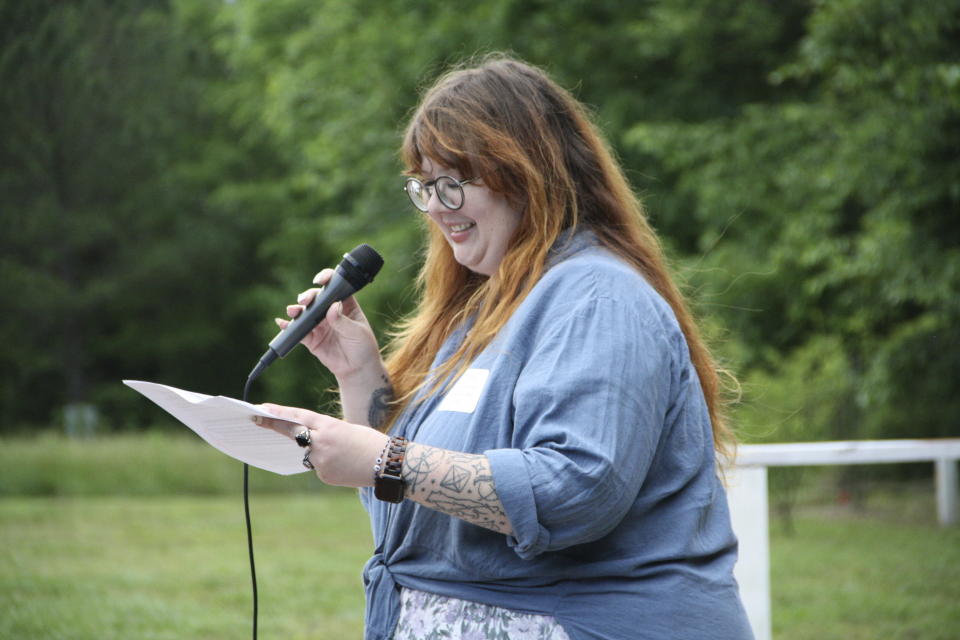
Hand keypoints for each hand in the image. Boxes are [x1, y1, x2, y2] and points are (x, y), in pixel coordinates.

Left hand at [253, 403, 388, 486]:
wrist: (388, 464)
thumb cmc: (371, 442)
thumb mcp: (346, 428)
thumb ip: (324, 432)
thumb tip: (308, 441)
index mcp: (329, 426)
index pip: (297, 417)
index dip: (278, 412)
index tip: (261, 408)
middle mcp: (321, 443)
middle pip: (293, 433)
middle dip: (274, 426)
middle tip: (256, 420)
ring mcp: (321, 461)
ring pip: (310, 453)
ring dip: (319, 451)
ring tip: (343, 452)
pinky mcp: (325, 476)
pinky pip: (319, 467)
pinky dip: (329, 464)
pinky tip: (346, 464)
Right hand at [277, 268, 381, 378]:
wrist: (357, 369)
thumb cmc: (363, 347)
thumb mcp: (357, 333)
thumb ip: (343, 321)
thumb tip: (332, 307)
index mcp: (345, 304)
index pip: (334, 287)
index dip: (326, 279)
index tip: (320, 280)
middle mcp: (330, 311)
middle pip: (316, 298)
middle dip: (308, 296)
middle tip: (304, 301)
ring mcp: (319, 324)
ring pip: (305, 313)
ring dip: (296, 310)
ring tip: (293, 311)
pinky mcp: (311, 338)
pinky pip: (298, 331)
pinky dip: (288, 326)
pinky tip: (282, 323)